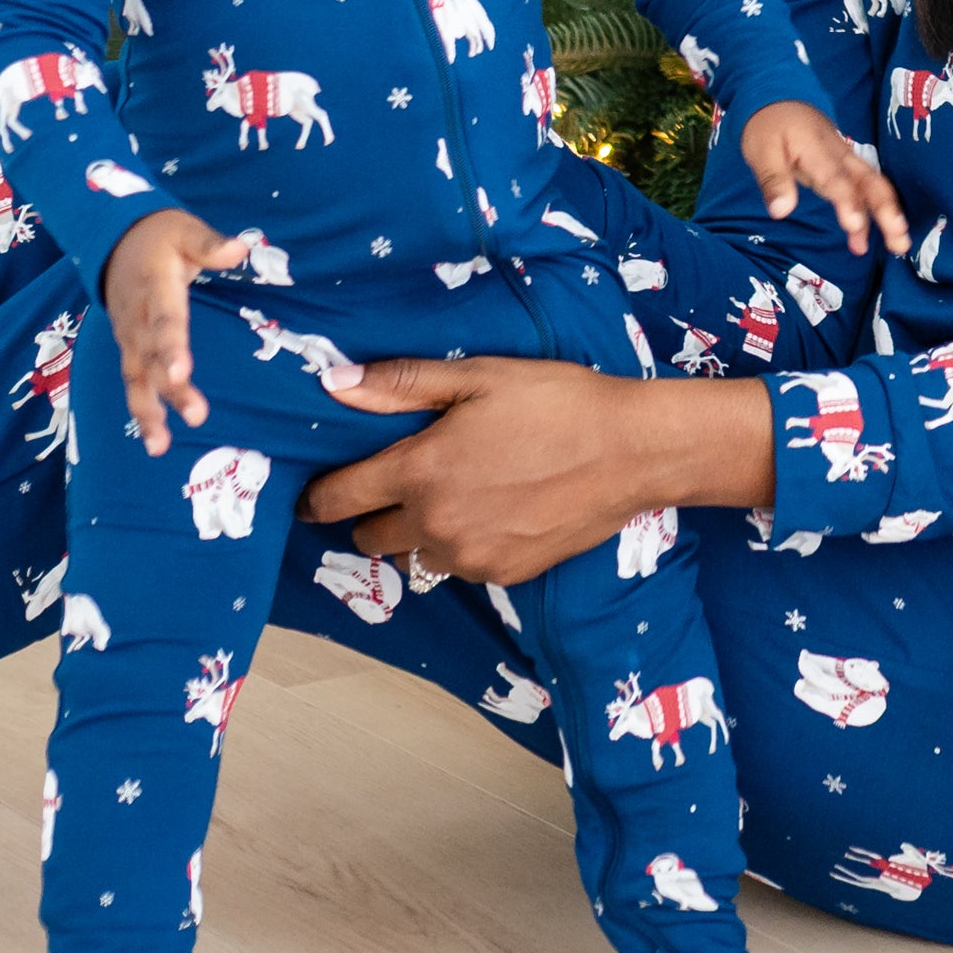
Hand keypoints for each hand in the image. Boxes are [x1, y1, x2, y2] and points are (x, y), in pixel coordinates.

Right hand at [101, 209, 252, 455]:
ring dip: (147, 411)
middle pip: (151, 358)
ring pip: (135, 376)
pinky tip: (153, 435)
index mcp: (156, 289)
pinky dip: (140, 407)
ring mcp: (128, 334)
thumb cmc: (160, 236)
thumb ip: (210, 245)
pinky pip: (131, 378)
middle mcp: (137, 318)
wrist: (114, 238)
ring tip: (160, 446)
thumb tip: (241, 249)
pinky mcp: (126, 344)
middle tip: (196, 417)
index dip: (171, 348)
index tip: (181, 373)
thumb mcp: (186, 230)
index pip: (165, 322)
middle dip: (171, 390)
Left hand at [301, 354, 769, 583]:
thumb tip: (333, 384)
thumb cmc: (559, 402)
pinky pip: (462, 567)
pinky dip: (469, 544)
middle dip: (377, 512)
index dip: (319, 496)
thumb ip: (403, 384)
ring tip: (468, 494)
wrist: (633, 451)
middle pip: (368, 536)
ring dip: (425, 531)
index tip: (319, 492)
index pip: (337, 499)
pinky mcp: (503, 575)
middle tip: (412, 482)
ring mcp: (470, 556)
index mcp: (421, 471)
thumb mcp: (482, 377)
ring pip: (417, 554)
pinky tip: (503, 510)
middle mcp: (436, 523)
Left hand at [742, 97, 907, 257]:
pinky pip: (866, 189)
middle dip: (886, 210)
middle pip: (869, 182)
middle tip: (899, 239)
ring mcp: (846, 161)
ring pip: (874, 186)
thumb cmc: (769, 127)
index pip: (837, 179)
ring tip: (899, 244)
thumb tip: (780, 213)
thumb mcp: (761, 152)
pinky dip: (872, 213)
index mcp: (818, 151)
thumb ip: (773, 181)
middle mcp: (840, 156)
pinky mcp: (846, 167)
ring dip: (888, 214)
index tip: (855, 226)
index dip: (848, 202)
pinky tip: (864, 242)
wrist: (779, 100)